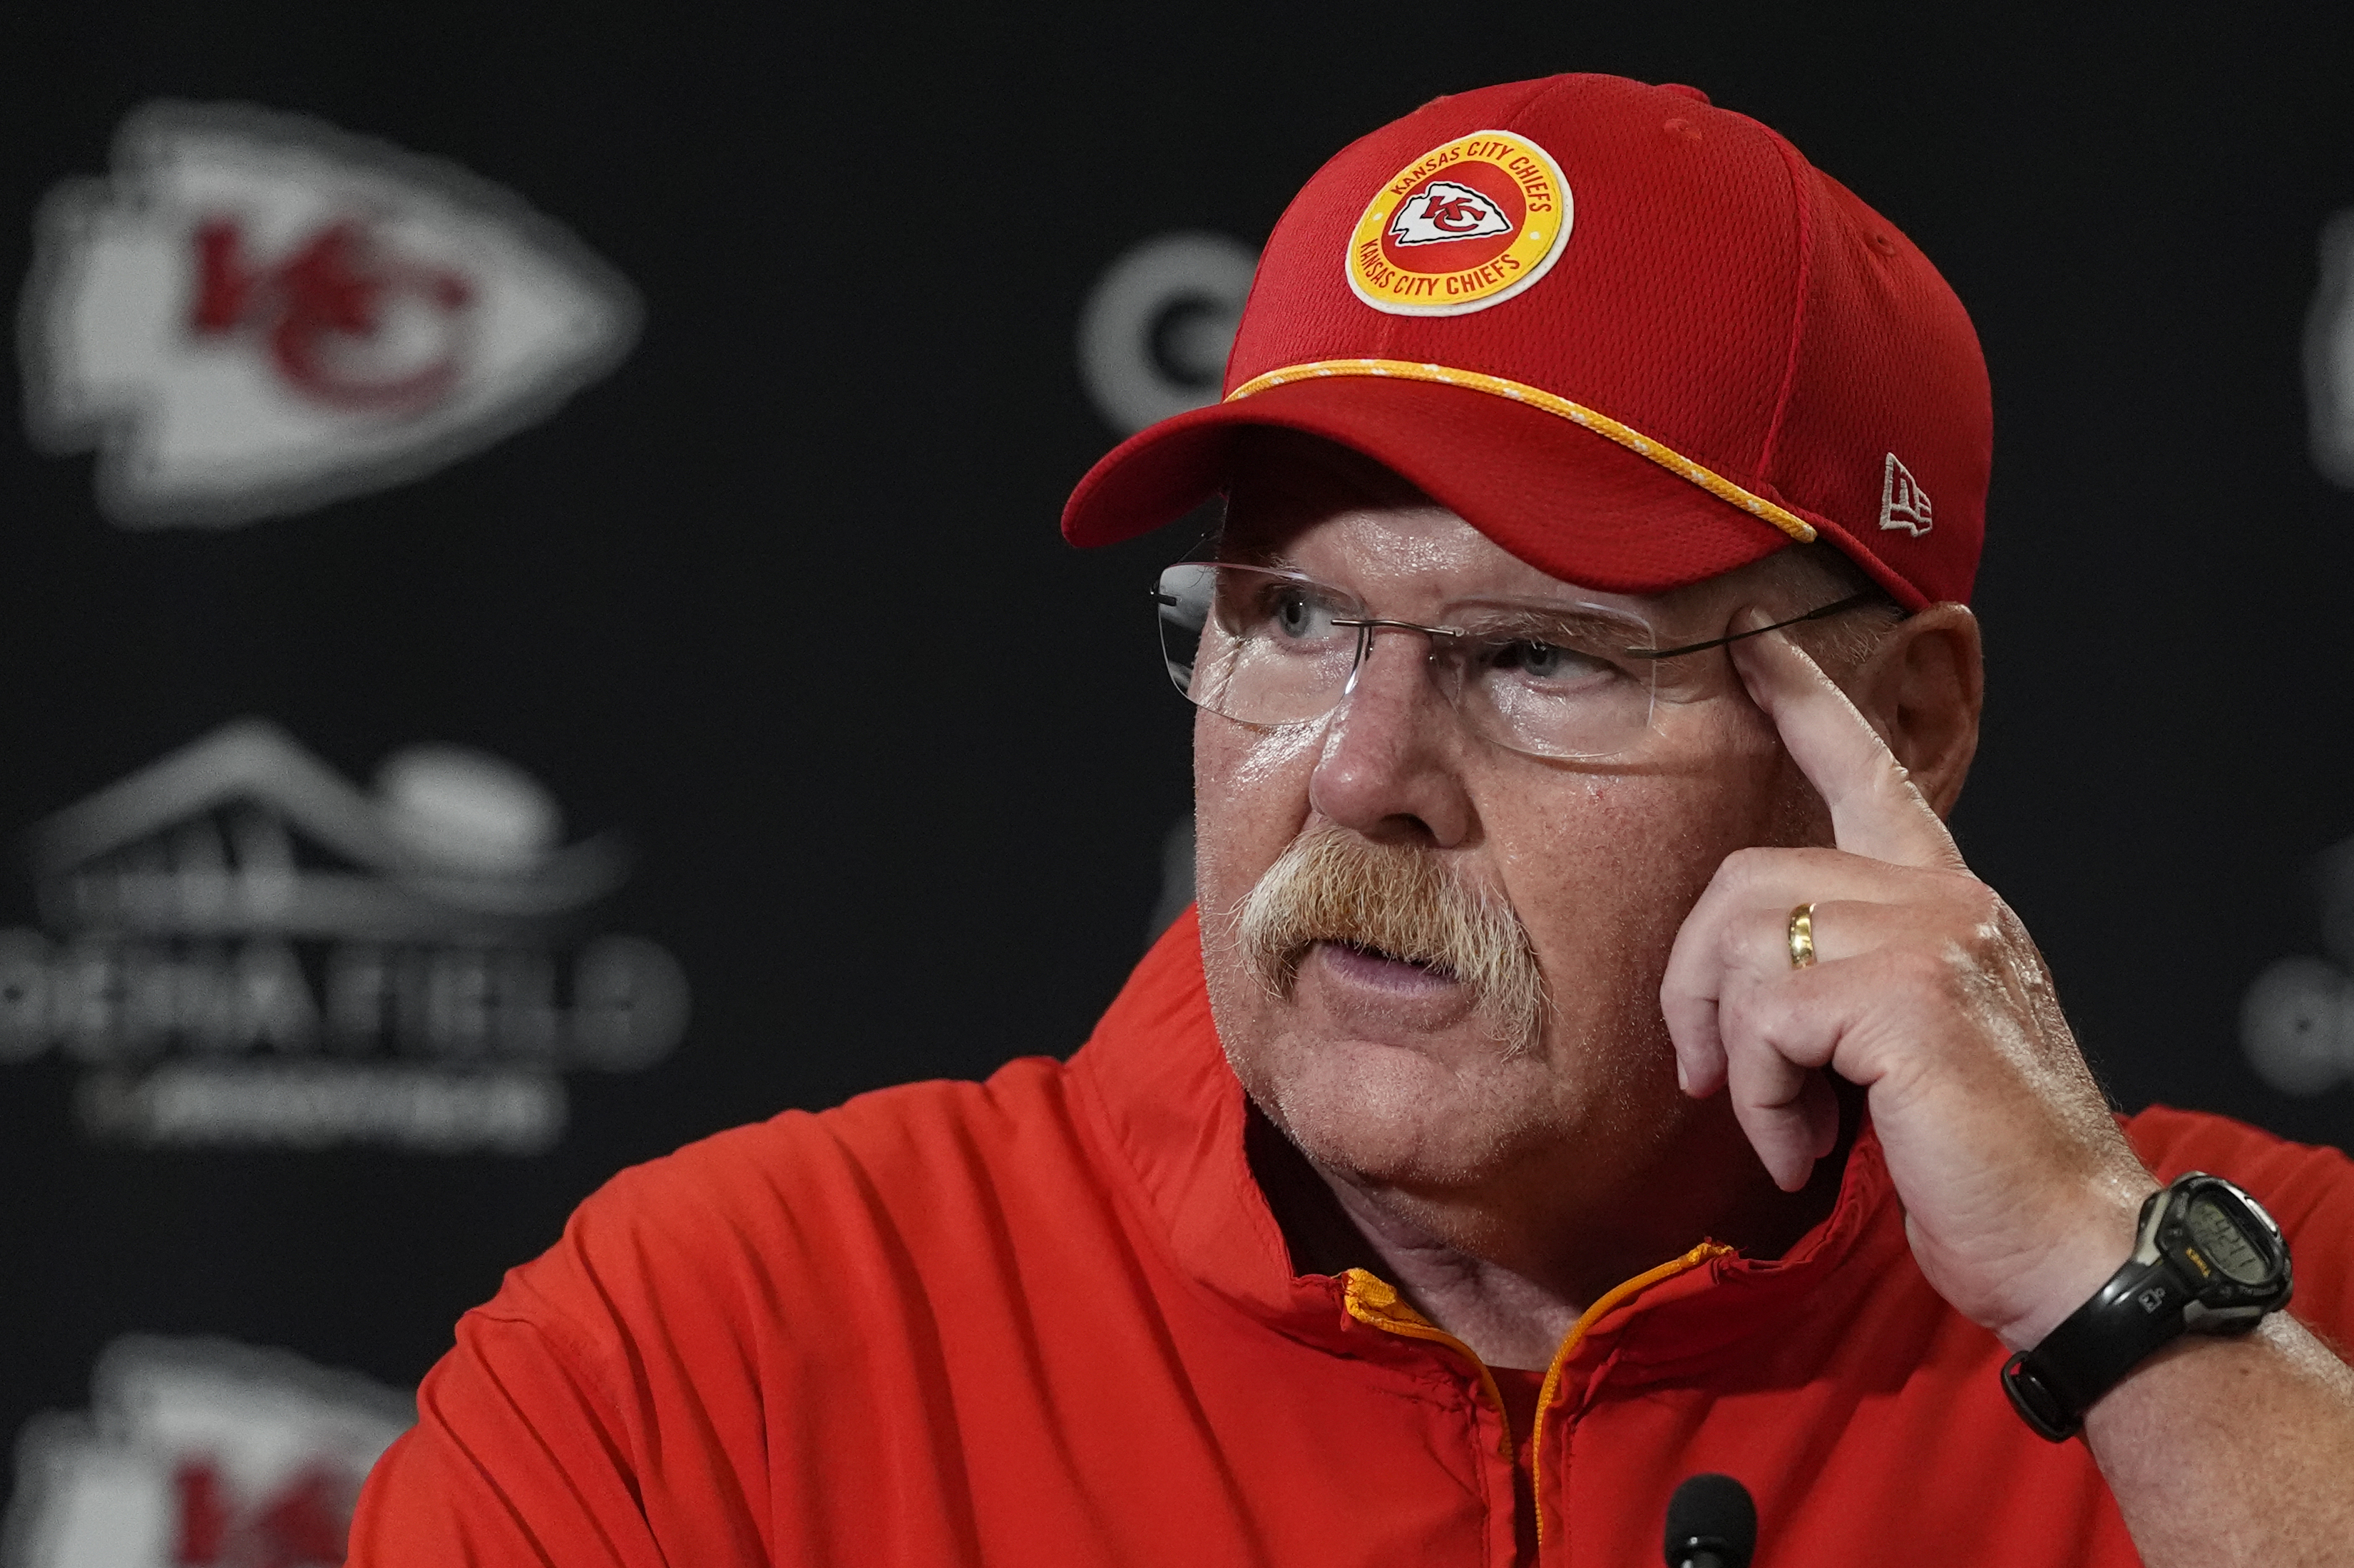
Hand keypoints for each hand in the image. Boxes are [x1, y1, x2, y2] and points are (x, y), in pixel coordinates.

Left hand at [1658, 619, 2157, 1348]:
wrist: (2074, 1247)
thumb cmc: (1983, 1164)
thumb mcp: (1909, 1046)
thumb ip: (1843, 982)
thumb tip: (1729, 989)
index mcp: (1949, 900)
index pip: (1870, 771)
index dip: (1803, 701)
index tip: (1753, 645)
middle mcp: (1945, 897)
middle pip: (1743, 880)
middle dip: (1694, 986)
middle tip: (1710, 1077)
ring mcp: (1930, 937)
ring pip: (1743, 948)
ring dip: (1737, 1060)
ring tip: (1787, 1126)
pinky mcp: (1906, 996)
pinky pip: (1762, 1018)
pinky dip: (1759, 1098)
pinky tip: (1802, 1146)